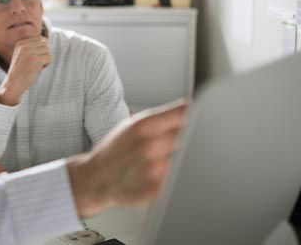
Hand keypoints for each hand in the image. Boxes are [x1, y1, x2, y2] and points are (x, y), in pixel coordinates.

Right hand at [0, 36, 50, 105]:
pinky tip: (38, 69)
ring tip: (36, 66)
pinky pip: (49, 57)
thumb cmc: (20, 71)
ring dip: (45, 59)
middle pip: (45, 44)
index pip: (40, 39)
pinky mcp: (36, 60)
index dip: (40, 49)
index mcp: (21, 43)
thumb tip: (46, 40)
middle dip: (44, 54)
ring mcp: (30, 52)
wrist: (13, 84)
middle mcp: (25, 45)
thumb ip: (31, 46)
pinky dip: (47, 64)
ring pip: (48, 50)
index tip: (33, 58)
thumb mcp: (22, 54)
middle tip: (36, 63)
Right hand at [67, 100, 187, 217]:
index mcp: (143, 126)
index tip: (204, 114)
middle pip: (193, 136)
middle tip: (192, 138)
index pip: (185, 113)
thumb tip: (194, 111)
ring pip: (189, 158)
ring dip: (189, 156)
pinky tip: (168, 172)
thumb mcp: (133, 125)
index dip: (198, 113)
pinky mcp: (158, 189)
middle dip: (196, 136)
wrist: (97, 179)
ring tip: (174, 157)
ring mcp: (154, 169)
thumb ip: (164, 118)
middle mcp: (149, 146)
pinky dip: (181, 174)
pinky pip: (181, 177)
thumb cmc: (116, 150)